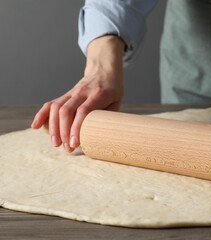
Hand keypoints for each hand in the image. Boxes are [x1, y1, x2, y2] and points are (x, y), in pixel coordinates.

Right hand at [32, 36, 124, 152]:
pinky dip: (41, 114)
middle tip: (67, 148)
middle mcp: (82, 92)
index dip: (77, 128)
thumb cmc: (113, 89)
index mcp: (98, 94)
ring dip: (53, 127)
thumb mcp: (117, 101)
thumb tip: (103, 136)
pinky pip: (50, 103)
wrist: (104, 70)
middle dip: (64, 131)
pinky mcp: (65, 95)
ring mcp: (72, 92)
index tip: (74, 143)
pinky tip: (36, 126)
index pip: (83, 111)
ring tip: (56, 143)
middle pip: (67, 111)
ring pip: (57, 108)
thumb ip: (109, 116)